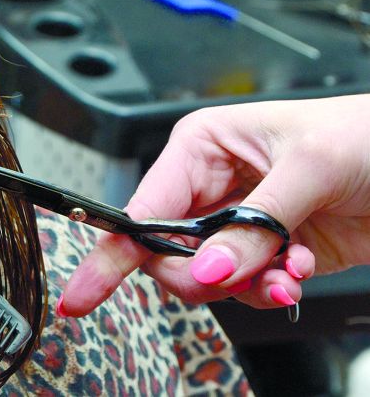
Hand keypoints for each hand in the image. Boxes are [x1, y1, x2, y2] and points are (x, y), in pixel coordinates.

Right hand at [61, 94, 369, 315]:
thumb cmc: (365, 132)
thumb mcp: (307, 168)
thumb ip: (253, 225)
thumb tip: (208, 268)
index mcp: (201, 146)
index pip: (144, 208)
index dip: (113, 254)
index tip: (84, 293)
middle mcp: (210, 185)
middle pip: (168, 252)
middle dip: (201, 273)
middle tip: (235, 273)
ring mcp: (236, 221)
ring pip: (206, 277)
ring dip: (246, 283)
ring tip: (286, 270)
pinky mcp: (263, 250)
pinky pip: (243, 287)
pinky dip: (269, 289)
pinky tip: (293, 273)